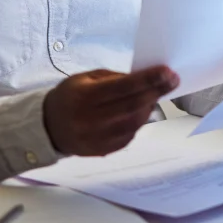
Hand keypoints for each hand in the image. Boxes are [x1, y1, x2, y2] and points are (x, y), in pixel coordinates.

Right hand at [43, 65, 179, 155]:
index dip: (148, 80)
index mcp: (84, 97)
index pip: (122, 88)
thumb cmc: (70, 96)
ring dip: (150, 106)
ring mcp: (97, 139)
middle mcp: (90, 120)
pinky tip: (142, 110)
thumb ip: (114, 78)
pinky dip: (139, 121)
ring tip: (156, 94)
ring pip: (134, 123)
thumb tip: (144, 78)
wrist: (49, 127)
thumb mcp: (86, 78)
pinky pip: (129, 136)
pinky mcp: (103, 151)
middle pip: (132, 106)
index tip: (168, 72)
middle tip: (173, 80)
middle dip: (156, 91)